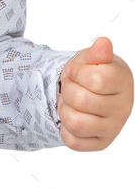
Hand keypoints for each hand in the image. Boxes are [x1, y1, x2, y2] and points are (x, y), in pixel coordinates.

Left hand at [57, 35, 133, 150]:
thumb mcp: (91, 59)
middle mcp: (123, 108)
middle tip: (71, 87)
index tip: (74, 71)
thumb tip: (103, 43)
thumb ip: (97, 53)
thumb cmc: (92, 74)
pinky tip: (74, 117)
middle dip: (67, 90)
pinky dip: (65, 128)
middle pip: (81, 100)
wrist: (91, 94)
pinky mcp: (100, 144)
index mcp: (123, 82)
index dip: (77, 73)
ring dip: (64, 110)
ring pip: (75, 122)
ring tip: (71, 103)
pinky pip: (72, 141)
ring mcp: (113, 128)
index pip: (96, 79)